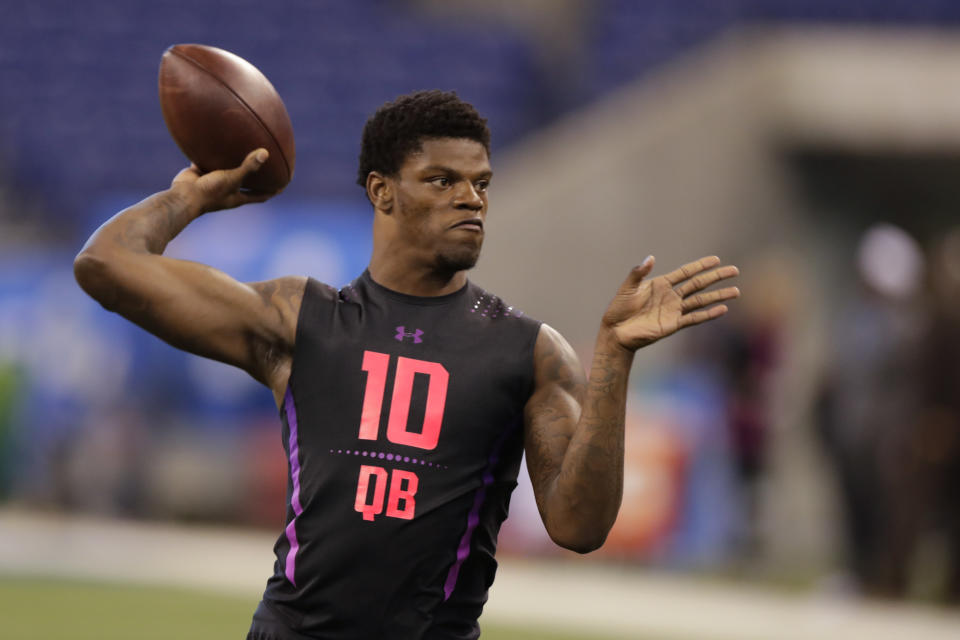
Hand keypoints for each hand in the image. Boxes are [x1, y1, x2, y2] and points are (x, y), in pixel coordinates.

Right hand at [170, 148, 275, 213]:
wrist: (183, 195)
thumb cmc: (210, 191)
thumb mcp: (232, 178)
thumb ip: (248, 167)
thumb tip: (266, 153)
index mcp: (238, 197)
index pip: (260, 195)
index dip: (272, 191)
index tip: (283, 185)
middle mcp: (227, 191)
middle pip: (245, 184)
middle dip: (255, 176)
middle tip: (265, 163)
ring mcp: (213, 182)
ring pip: (226, 170)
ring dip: (232, 162)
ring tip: (242, 148)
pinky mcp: (200, 173)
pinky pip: (207, 161)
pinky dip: (211, 153)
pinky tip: (215, 140)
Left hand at [601, 255, 739, 351]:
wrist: (616, 331)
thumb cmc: (619, 308)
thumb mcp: (628, 288)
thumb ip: (638, 273)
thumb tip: (650, 257)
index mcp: (661, 284)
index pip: (686, 272)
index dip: (701, 266)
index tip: (716, 259)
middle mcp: (671, 296)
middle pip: (698, 284)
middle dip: (716, 277)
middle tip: (734, 270)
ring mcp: (674, 310)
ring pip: (701, 301)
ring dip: (718, 296)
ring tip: (736, 291)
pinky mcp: (674, 325)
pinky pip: (694, 318)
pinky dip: (709, 314)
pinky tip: (723, 309)